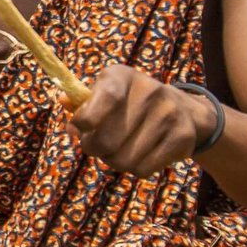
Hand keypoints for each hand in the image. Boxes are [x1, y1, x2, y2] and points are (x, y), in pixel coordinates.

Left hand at [62, 64, 215, 175]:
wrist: (182, 110)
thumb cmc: (128, 103)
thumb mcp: (105, 92)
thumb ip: (81, 101)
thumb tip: (64, 101)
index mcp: (122, 76)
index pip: (105, 98)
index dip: (85, 120)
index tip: (79, 128)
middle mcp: (149, 91)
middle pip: (107, 141)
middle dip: (94, 149)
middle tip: (97, 145)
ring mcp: (169, 114)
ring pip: (123, 160)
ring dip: (114, 161)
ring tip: (119, 149)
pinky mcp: (182, 137)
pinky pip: (143, 170)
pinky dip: (135, 168)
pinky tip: (139, 154)